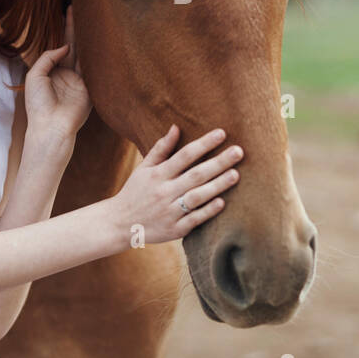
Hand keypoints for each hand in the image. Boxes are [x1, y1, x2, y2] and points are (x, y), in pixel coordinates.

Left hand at [24, 6, 90, 144]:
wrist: (51, 126)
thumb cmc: (38, 104)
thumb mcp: (35, 75)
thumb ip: (48, 57)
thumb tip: (65, 46)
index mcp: (52, 70)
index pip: (60, 46)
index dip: (64, 30)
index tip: (68, 12)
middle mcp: (67, 73)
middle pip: (74, 46)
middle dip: (77, 29)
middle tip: (81, 9)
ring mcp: (80, 80)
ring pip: (85, 55)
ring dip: (88, 39)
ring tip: (92, 21)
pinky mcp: (90, 88)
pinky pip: (94, 69)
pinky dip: (96, 56)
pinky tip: (99, 42)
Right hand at [105, 126, 242, 247]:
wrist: (119, 224)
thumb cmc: (135, 192)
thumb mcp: (143, 168)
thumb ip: (161, 148)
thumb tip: (176, 127)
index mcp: (157, 174)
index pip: (184, 155)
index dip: (203, 143)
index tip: (222, 133)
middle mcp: (164, 192)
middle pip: (195, 174)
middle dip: (218, 162)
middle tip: (239, 151)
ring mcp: (169, 212)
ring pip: (197, 196)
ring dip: (217, 185)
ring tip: (236, 174)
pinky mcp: (174, 230)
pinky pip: (194, 219)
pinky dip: (208, 211)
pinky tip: (222, 202)